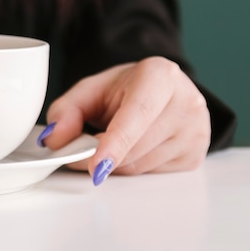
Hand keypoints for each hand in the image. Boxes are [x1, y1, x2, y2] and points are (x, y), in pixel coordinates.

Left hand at [39, 57, 210, 184]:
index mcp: (160, 75)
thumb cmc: (124, 90)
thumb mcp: (90, 90)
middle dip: (100, 154)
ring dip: (115, 162)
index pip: (137, 115)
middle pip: (134, 146)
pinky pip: (152, 175)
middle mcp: (186, 101)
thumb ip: (65, 110)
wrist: (159, 91)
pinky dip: (131, 167)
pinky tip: (133, 147)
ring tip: (111, 138)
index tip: (95, 166)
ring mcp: (196, 131)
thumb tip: (53, 138)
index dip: (114, 143)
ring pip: (140, 165)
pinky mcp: (196, 156)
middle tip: (82, 146)